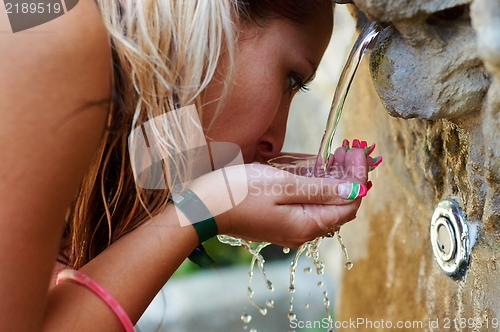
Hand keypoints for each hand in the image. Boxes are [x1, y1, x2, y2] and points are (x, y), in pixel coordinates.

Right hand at [187, 142, 373, 247]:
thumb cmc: (238, 193)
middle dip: (349, 176)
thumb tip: (354, 190)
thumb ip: (320, 189)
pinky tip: (318, 167)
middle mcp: (302, 231)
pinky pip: (307, 203)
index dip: (359, 177)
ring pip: (324, 203)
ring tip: (338, 153)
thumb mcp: (281, 185)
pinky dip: (316, 185)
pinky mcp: (280, 219)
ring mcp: (291, 226)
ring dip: (334, 179)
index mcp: (306, 225)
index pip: (349, 203)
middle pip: (339, 204)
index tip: (359, 150)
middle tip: (350, 148)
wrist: (203, 207)